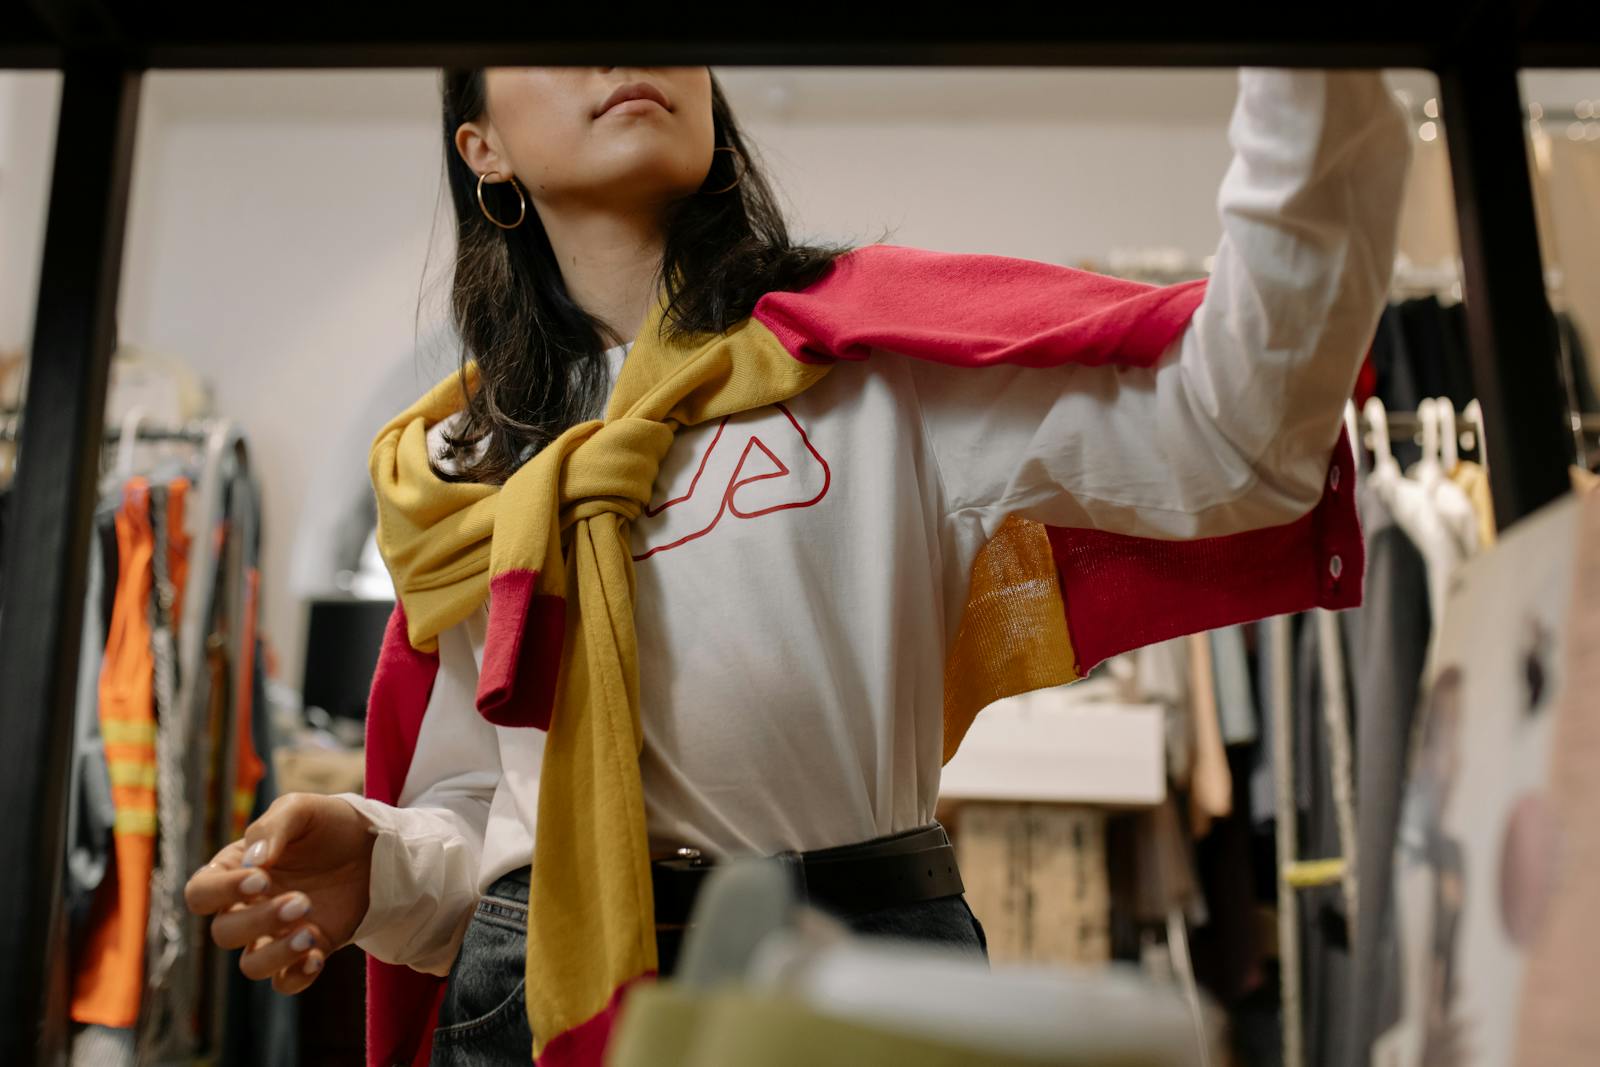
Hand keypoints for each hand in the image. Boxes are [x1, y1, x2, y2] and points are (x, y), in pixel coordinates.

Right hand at [184, 792, 375, 993]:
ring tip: (311, 931)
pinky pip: (285, 982)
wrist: (375, 847)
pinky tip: (317, 955)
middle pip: (224, 933)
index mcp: (235, 870)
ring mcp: (275, 933)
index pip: (200, 893)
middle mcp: (248, 907)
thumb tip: (253, 861)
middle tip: (302, 900)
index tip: (261, 879)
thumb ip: (273, 826)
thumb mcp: (302, 809)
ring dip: (276, 954)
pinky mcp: (305, 951)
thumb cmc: (329, 824)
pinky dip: (296, 976)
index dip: (221, 892)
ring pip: (251, 966)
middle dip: (259, 920)